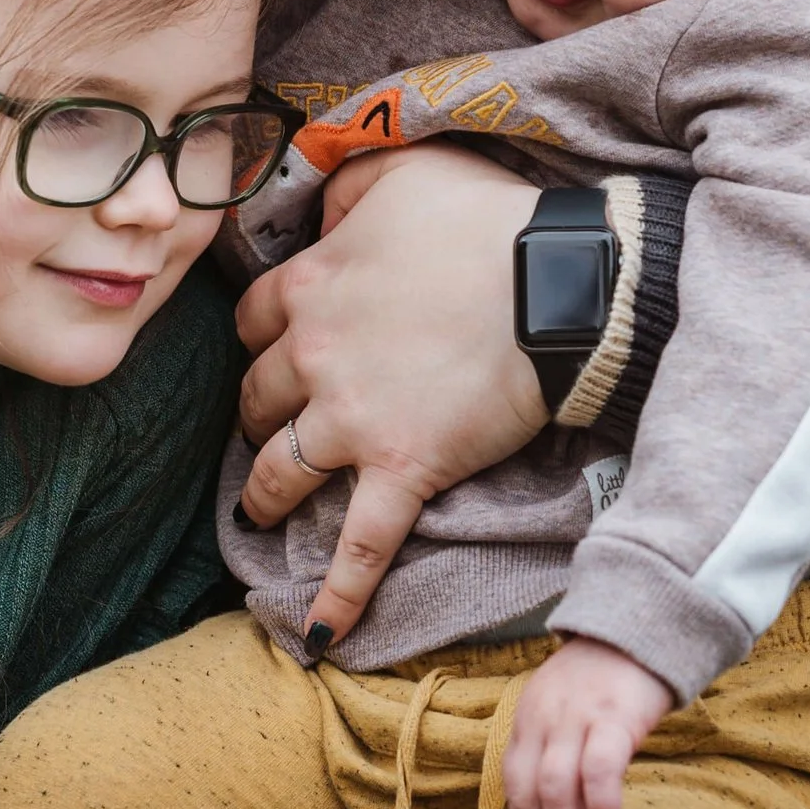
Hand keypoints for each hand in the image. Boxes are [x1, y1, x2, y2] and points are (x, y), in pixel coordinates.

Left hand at [233, 146, 546, 644]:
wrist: (557, 281)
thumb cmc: (486, 220)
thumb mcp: (404, 171)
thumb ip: (349, 185)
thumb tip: (322, 205)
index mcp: (309, 286)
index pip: (252, 323)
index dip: (261, 342)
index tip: (273, 354)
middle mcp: (314, 356)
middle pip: (257, 400)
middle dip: (258, 418)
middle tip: (267, 433)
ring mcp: (353, 420)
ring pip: (279, 472)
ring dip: (262, 496)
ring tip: (256, 515)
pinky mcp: (402, 470)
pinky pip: (359, 546)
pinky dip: (335, 596)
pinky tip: (313, 637)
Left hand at [503, 639, 673, 808]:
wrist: (639, 629)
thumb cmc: (603, 680)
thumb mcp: (559, 707)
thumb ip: (552, 748)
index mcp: (526, 721)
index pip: (513, 787)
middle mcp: (543, 720)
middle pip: (531, 795)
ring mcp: (575, 718)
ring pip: (557, 790)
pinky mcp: (612, 717)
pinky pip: (599, 774)